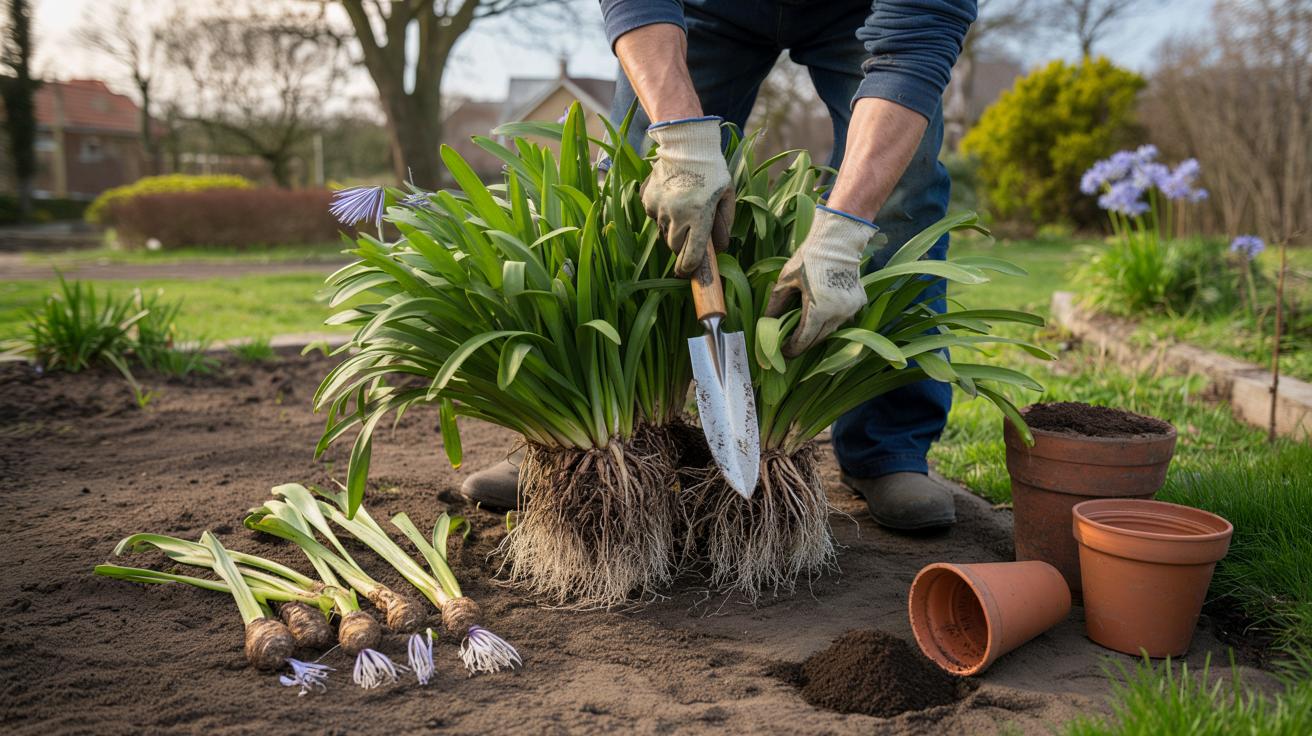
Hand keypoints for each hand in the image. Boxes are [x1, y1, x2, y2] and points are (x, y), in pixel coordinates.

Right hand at [641, 117, 734, 276]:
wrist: (686, 144)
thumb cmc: (712, 170)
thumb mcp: (727, 195)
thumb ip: (724, 223)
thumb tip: (718, 248)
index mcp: (699, 216)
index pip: (690, 254)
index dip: (688, 268)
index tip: (686, 272)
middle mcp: (677, 215)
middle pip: (674, 245)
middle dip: (681, 245)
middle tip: (689, 233)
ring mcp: (659, 207)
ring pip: (662, 231)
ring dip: (672, 228)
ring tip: (682, 208)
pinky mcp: (648, 199)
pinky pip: (653, 215)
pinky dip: (662, 212)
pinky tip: (672, 197)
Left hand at [765, 206, 877, 356]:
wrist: (838, 240)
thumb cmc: (809, 258)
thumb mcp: (786, 280)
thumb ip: (776, 304)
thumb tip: (766, 323)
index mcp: (819, 310)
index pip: (804, 339)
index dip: (792, 349)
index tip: (782, 352)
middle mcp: (838, 313)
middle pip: (818, 338)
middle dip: (804, 343)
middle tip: (790, 345)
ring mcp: (851, 309)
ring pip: (832, 329)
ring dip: (818, 332)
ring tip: (804, 331)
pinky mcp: (859, 302)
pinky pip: (843, 318)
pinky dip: (831, 319)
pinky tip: (821, 316)